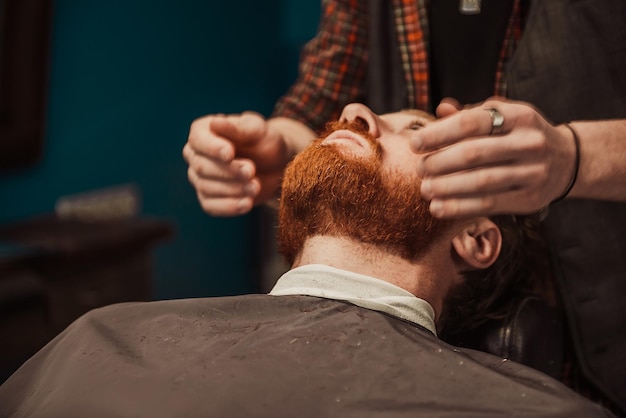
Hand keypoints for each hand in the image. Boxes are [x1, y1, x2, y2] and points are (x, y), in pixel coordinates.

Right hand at [183, 111, 287, 215]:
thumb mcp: (258, 130)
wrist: (276, 166)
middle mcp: (195, 155)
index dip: (212, 148)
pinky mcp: (209, 199)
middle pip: (201, 166)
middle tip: (251, 171)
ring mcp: (200, 179)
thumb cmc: (265, 141)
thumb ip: (238, 128)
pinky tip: (248, 203)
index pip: (197, 140)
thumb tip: (214, 123)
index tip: (230, 154)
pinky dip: (230, 206)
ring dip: (233, 189)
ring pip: (206, 187)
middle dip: (228, 171)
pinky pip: (211, 207)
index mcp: (203, 131)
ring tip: (256, 186)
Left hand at [410, 97, 577, 217]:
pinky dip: (459, 208)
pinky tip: (438, 208)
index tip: (415, 144)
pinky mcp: (530, 199)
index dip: (439, 134)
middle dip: (439, 163)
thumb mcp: (503, 116)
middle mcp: (529, 143)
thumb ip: (471, 114)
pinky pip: (489, 205)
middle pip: (474, 154)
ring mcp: (532, 172)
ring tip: (425, 189)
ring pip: (480, 182)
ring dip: (446, 188)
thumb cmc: (519, 135)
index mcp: (519, 116)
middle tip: (419, 169)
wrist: (567, 161)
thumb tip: (441, 109)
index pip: (472, 123)